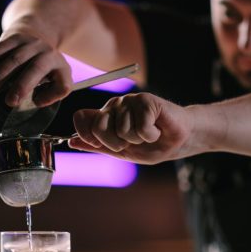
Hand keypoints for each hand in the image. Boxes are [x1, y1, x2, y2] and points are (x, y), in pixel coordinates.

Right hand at [0, 19, 71, 106]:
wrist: (38, 34)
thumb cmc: (46, 68)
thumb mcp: (57, 79)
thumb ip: (53, 93)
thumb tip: (38, 101)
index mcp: (61, 67)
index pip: (62, 84)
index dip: (52, 96)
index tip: (36, 103)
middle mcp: (47, 53)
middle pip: (36, 69)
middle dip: (21, 86)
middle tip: (8, 102)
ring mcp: (30, 43)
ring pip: (14, 59)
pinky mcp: (14, 37)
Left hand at [68, 93, 193, 163]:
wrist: (179, 140)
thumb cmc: (152, 145)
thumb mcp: (121, 151)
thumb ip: (97, 145)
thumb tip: (71, 142)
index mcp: (105, 117)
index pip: (80, 119)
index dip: (87, 135)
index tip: (103, 144)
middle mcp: (114, 106)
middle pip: (98, 127)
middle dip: (115, 143)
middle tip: (131, 142)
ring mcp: (128, 101)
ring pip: (122, 130)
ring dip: (139, 140)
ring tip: (148, 134)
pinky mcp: (145, 100)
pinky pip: (140, 127)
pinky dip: (151, 135)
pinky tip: (157, 129)